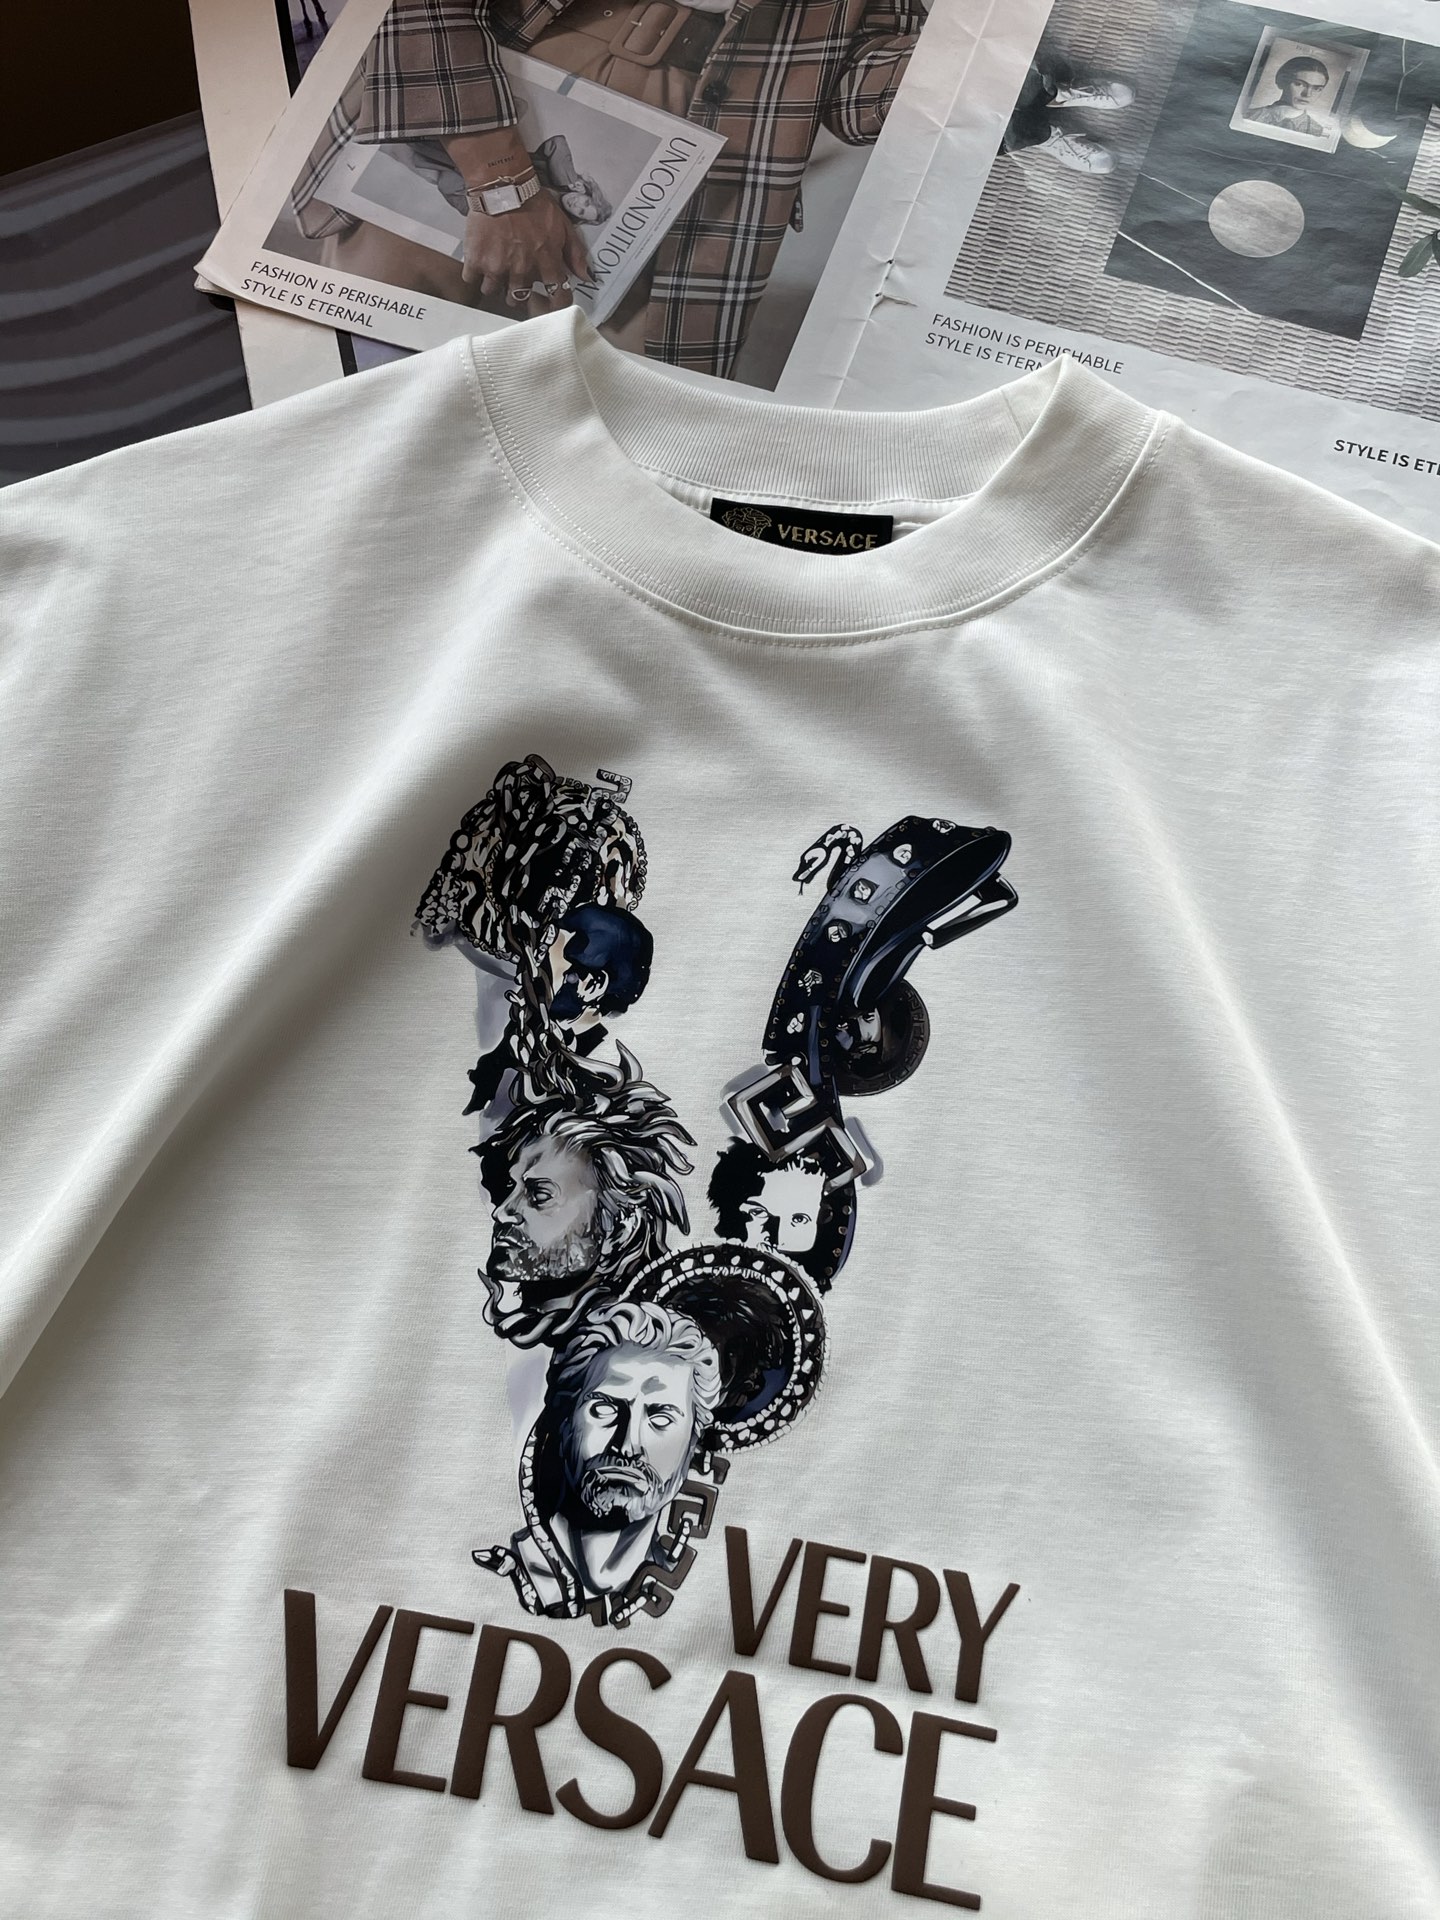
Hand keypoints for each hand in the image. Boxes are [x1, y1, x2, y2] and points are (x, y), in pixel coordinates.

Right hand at [459, 191, 589, 313]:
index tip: (549, 302)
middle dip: (516, 290)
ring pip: (493, 291)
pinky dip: (474, 273)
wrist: (503, 185)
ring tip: (494, 267)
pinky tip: (477, 262)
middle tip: (514, 276)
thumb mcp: (563, 225)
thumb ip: (575, 253)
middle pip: (518, 299)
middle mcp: (522, 272)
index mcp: (546, 265)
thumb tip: (585, 276)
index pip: (558, 299)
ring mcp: (497, 269)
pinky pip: (471, 280)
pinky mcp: (475, 261)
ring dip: (494, 282)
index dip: (555, 304)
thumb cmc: (534, 203)